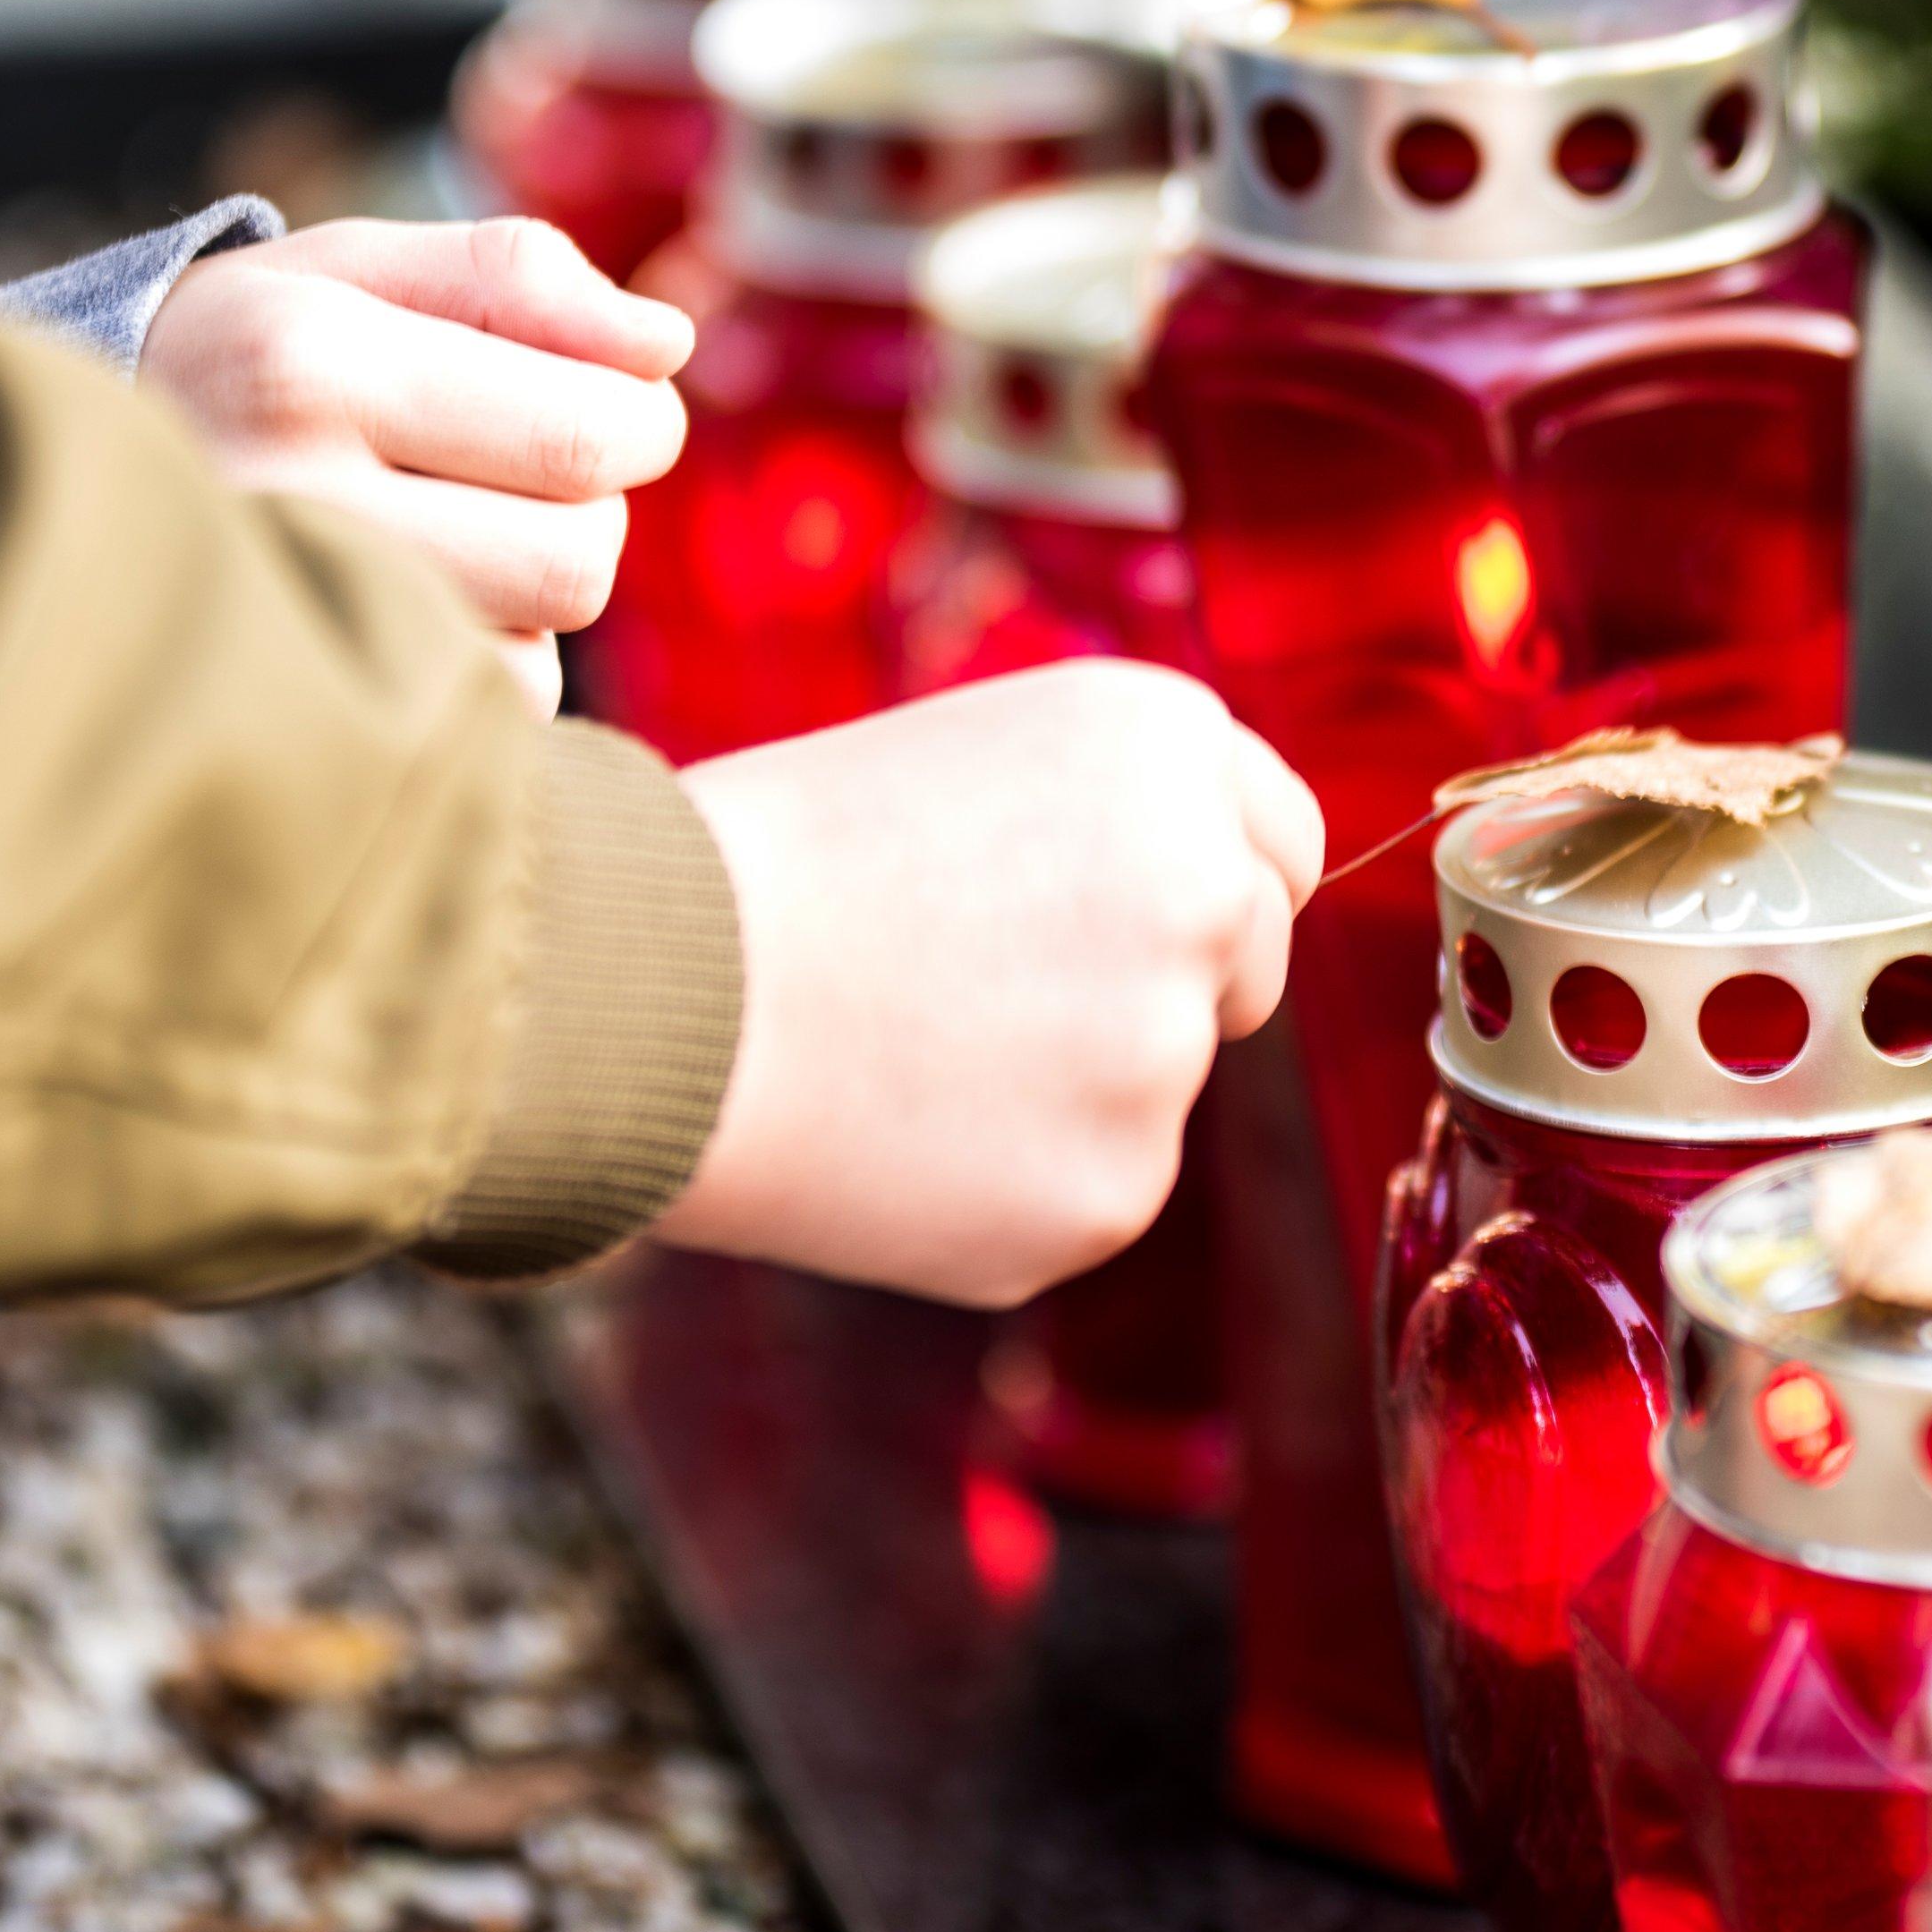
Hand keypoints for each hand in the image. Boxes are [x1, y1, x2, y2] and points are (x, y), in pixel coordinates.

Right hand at [140, 218, 693, 712]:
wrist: (46, 484)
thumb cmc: (237, 359)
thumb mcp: (348, 269)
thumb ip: (514, 277)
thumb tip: (667, 342)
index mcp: (306, 361)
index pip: (591, 431)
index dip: (640, 421)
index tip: (604, 404)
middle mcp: (285, 500)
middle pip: (579, 561)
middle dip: (585, 514)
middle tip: (510, 476)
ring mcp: (278, 629)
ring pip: (536, 655)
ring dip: (524, 600)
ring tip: (433, 541)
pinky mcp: (291, 725)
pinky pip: (474, 722)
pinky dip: (469, 671)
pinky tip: (395, 612)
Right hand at [662, 663, 1322, 1309]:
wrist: (651, 992)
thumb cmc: (769, 859)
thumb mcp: (967, 757)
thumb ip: (1109, 822)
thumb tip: (1191, 918)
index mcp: (1164, 742)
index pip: (1280, 841)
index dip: (1202, 880)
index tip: (1121, 911)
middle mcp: (1203, 886)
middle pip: (1242, 964)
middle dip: (1155, 986)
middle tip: (982, 986)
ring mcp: (1167, 1052)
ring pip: (1153, 1085)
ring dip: (1064, 1086)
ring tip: (899, 1050)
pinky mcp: (1114, 1189)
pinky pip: (1089, 1189)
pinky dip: (1007, 1182)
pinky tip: (894, 1133)